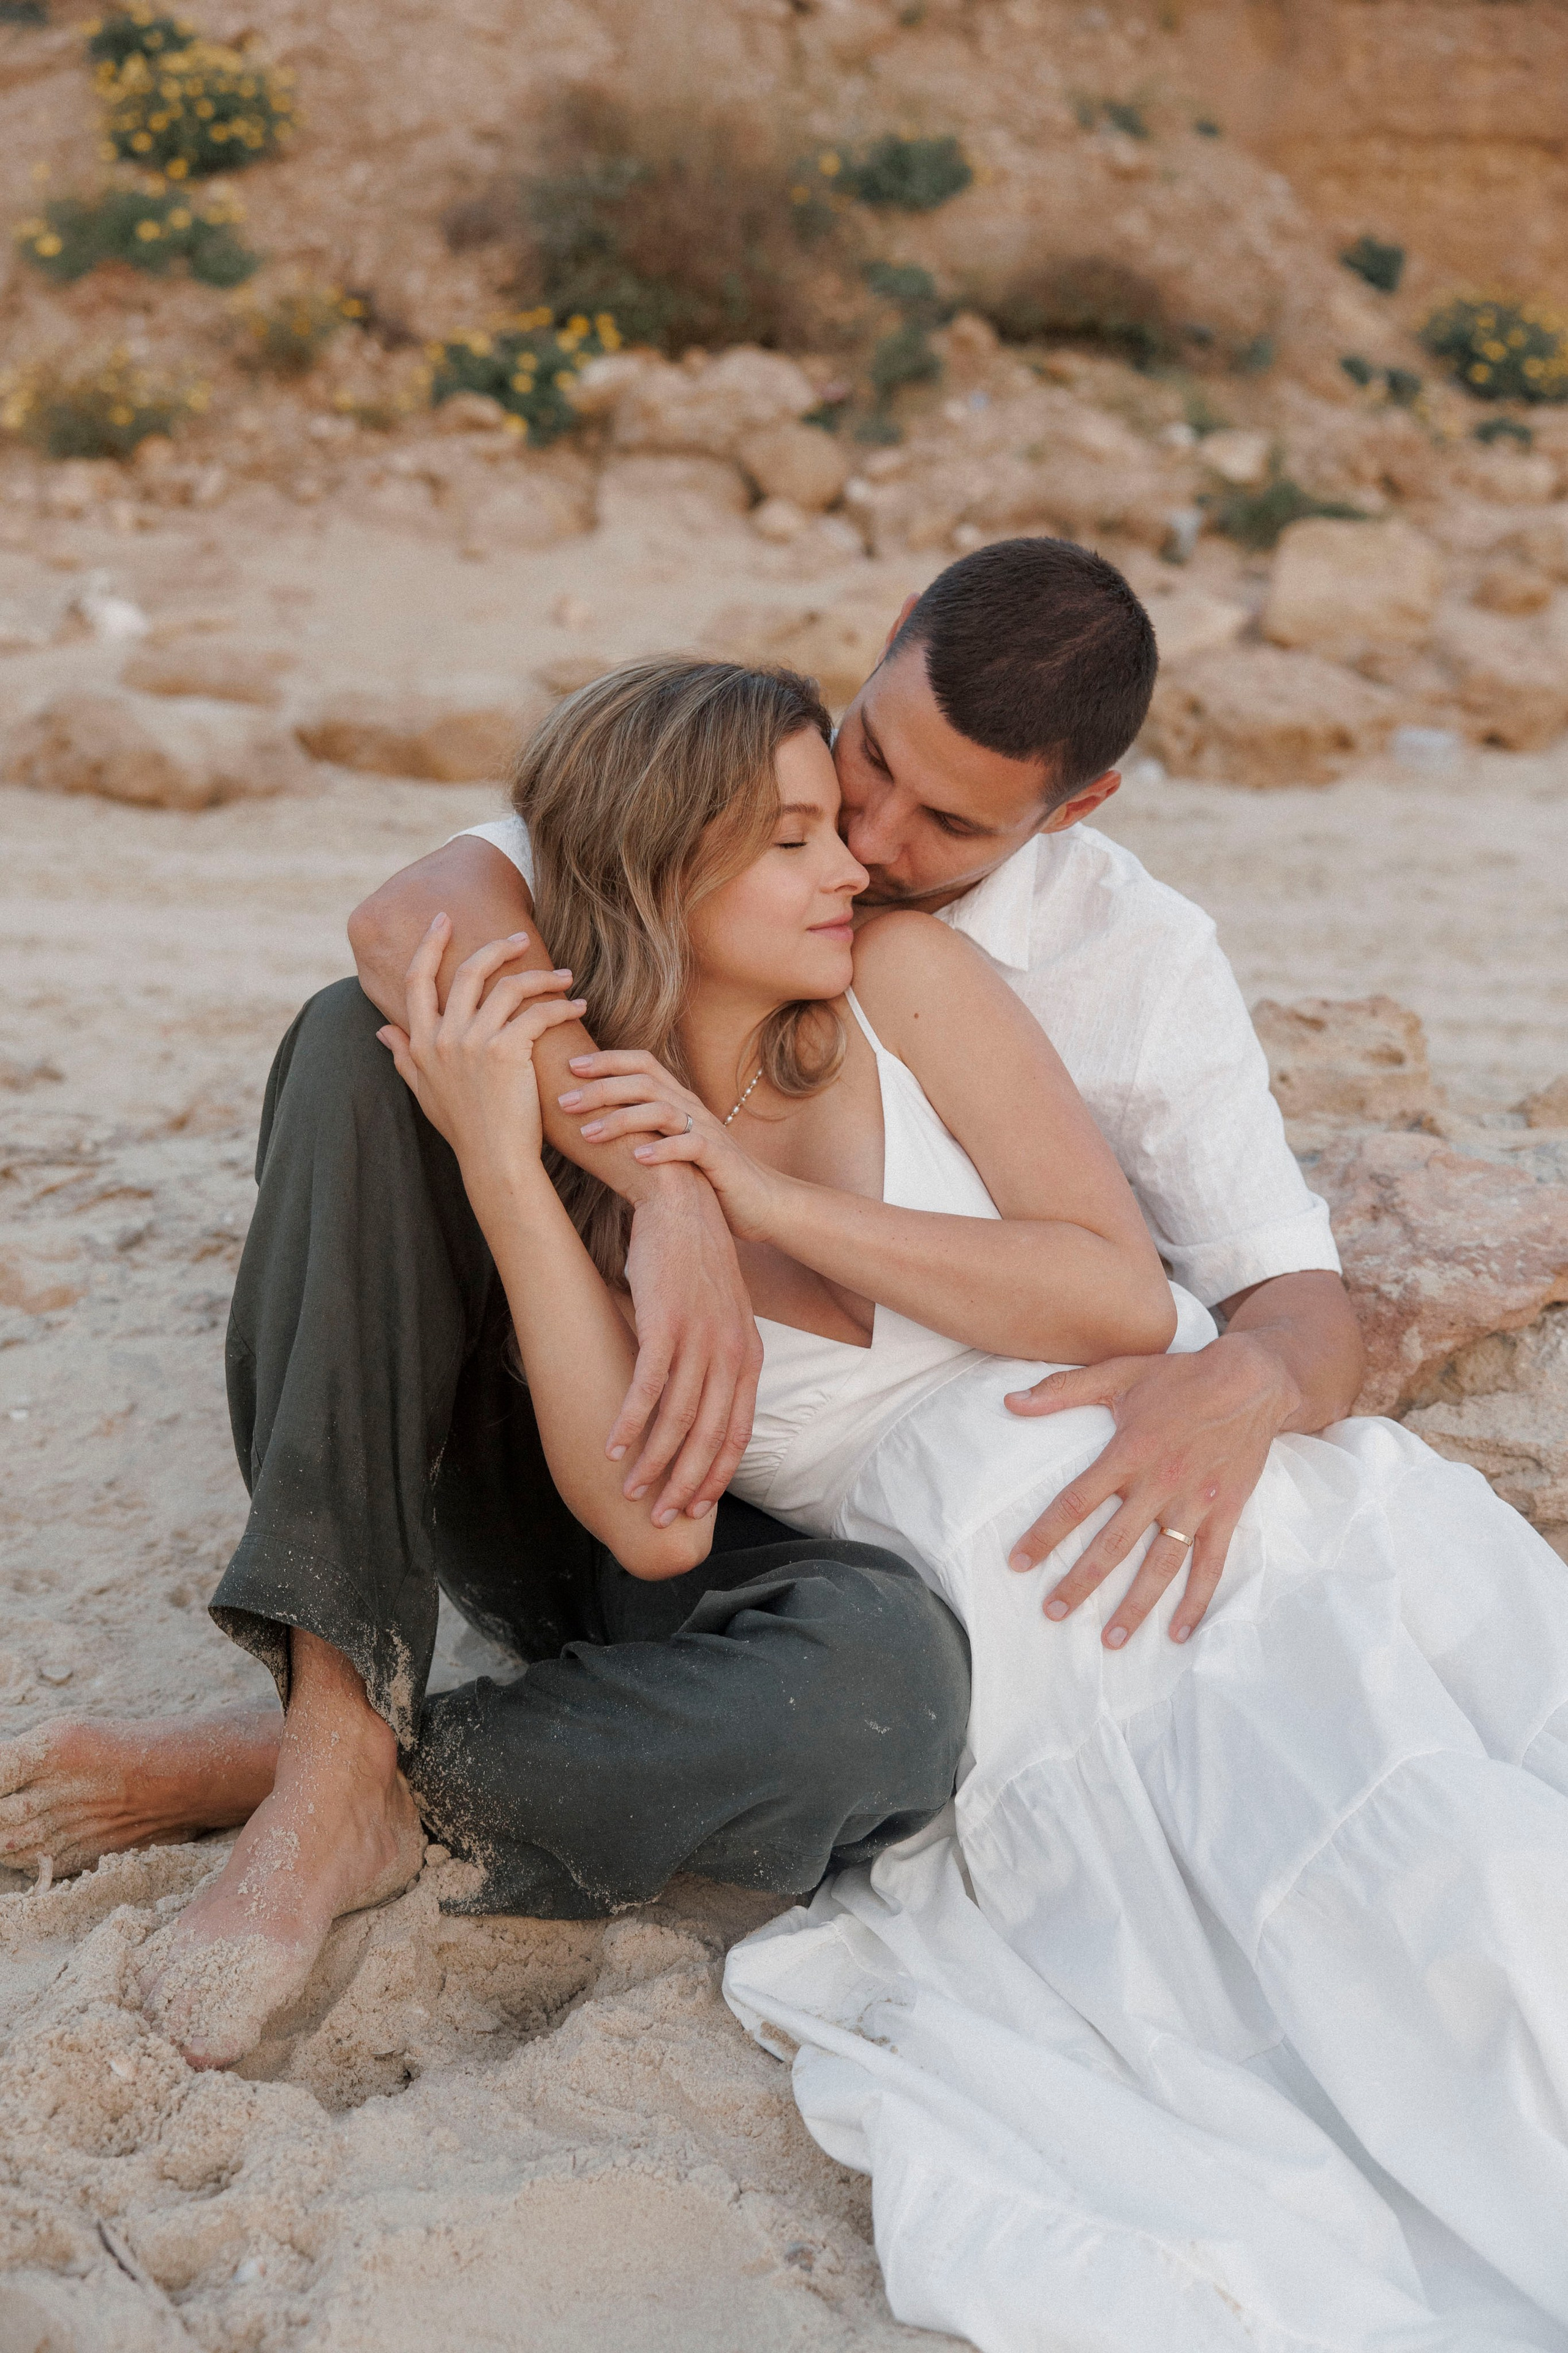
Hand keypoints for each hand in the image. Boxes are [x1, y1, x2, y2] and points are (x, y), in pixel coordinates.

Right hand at [376, 914, 585, 1173]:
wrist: (494, 1160)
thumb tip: (382, 1028)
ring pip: (508, 986)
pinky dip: (560, 1005)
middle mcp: (443, 1037)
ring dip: (541, 976)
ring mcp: (474, 1042)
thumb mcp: (424, 1090)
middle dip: (495, 948)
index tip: (442, 919)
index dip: (428, 945)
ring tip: (564, 978)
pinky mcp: (507, 1051)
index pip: (416, 980)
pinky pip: (537, 1012)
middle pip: (467, 972)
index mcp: (421, 1043)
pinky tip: (576, 1007)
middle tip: (519, 938)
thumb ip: (402, 1055)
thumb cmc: (464, 1128)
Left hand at [557, 1051, 784, 1242]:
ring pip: (662, 1110)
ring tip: (589, 1133)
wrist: (759, 1201)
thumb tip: (592, 1121)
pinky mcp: (719, 1159)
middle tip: (564, 1102)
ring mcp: (708, 1130)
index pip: (642, 1063)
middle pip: (644, 1082)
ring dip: (622, 1119)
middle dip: (601, 1089)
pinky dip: (662, 1149)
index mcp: (678, 1099)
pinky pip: (690, 1146)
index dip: (607, 1060)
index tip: (569, 1067)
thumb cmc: (706, 1174)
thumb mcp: (670, 1143)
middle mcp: (692, 1107)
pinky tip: (637, 1158)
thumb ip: (642, 1127)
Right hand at [614, 1182, 764, 1526]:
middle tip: (658, 1518)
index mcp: (747, 1355)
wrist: (680, 1204)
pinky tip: (611, 1448)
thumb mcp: (717, 1316)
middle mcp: (730, 1352)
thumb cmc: (690, 1264)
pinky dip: (629, 1423)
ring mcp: (699, 1339)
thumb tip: (693, 1404)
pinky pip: (647, 1387)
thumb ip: (713, 1361)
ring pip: (678, 1420)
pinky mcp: (665, 1324)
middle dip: (683, 1485)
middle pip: (708, 1437)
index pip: (736, 1432)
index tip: (694, 1507)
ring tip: (628, 1492)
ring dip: (651, 1463)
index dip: (716, 1476)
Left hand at [1003, 1333, 1302, 1647]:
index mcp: (1129, 1452)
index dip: (1045, 1534)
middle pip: (1113, 1544)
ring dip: (1134, 1606)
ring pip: (1160, 1566)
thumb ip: (1062, 1391)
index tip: (1018, 1563)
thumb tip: (1009, 1402)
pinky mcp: (1225, 1514)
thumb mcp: (1118, 1373)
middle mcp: (1160, 1484)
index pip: (1076, 1501)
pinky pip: (1210, 1566)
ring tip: (1109, 1640)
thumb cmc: (1179, 1376)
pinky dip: (1196, 1602)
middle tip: (1053, 1612)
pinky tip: (1177, 1632)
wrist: (1251, 1380)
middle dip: (1080, 1582)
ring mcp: (1196, 1503)